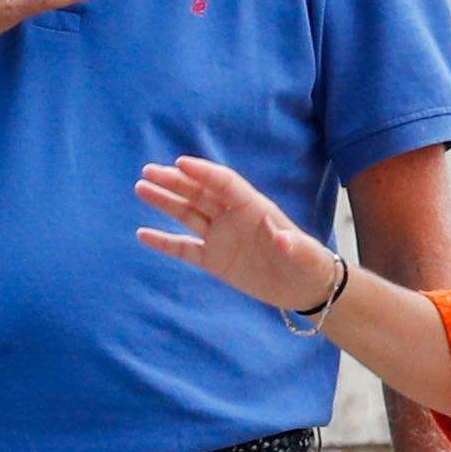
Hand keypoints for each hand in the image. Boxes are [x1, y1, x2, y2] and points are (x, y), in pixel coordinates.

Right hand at [134, 157, 339, 310]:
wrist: (304, 287)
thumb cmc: (309, 264)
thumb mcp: (306, 255)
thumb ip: (293, 245)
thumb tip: (282, 238)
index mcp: (254, 207)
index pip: (224, 183)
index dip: (203, 173)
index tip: (180, 163)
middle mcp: (233, 217)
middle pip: (199, 194)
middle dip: (175, 182)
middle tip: (149, 172)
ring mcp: (221, 237)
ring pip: (187, 214)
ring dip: (165, 202)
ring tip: (141, 188)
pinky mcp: (214, 260)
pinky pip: (184, 248)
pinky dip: (164, 242)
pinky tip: (142, 234)